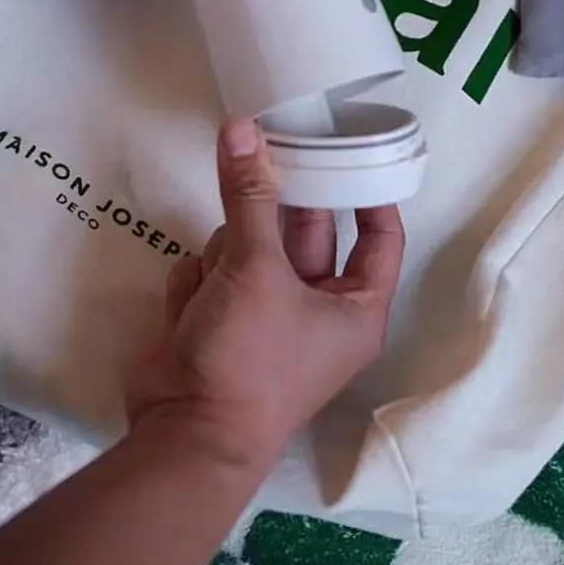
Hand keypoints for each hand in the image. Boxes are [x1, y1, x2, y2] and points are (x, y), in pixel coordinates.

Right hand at [127, 119, 404, 467]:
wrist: (183, 437)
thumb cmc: (249, 359)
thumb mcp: (255, 268)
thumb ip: (248, 195)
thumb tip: (242, 127)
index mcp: (355, 308)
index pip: (380, 235)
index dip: (368, 189)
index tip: (346, 142)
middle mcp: (315, 309)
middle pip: (304, 228)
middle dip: (276, 204)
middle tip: (260, 148)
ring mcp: (263, 315)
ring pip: (248, 243)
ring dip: (226, 249)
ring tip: (218, 271)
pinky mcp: (218, 320)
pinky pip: (211, 269)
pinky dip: (198, 280)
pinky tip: (190, 304)